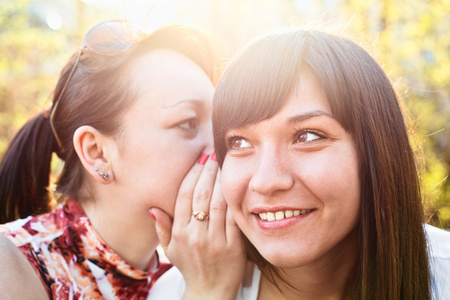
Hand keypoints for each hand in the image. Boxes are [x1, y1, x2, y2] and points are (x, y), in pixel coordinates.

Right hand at [150, 153, 246, 299]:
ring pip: (217, 203)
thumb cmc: (190, 266)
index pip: (184, 196)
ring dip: (221, 180)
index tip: (199, 159)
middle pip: (201, 195)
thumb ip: (162, 228)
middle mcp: (195, 235)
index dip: (192, 174)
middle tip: (212, 153)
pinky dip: (234, 199)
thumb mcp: (170, 250)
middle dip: (207, 170)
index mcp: (179, 233)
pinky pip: (233, 217)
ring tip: (223, 163)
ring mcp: (215, 241)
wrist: (210, 291)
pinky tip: (236, 185)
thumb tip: (153, 208)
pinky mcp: (233, 246)